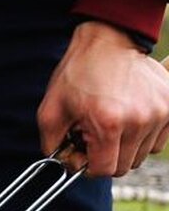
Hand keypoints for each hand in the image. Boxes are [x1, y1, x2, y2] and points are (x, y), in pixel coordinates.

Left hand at [38, 21, 168, 176]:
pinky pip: (159, 140)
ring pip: (143, 154)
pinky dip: (143, 135)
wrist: (107, 40)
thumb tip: (65, 167)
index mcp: (109, 124)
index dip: (90, 166)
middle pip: (125, 166)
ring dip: (126, 146)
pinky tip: (128, 117)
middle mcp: (140, 120)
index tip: (84, 151)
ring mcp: (160, 112)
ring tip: (112, 122)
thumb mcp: (51, 111)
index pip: (104, 170)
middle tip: (95, 134)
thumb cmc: (77, 75)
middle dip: (107, 156)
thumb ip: (52, 146)